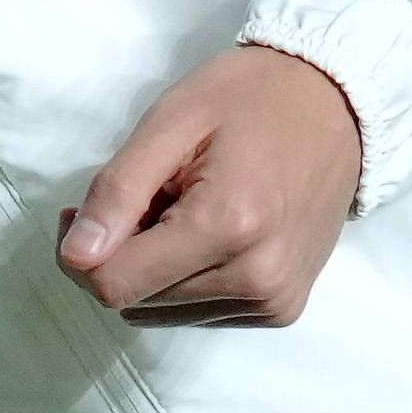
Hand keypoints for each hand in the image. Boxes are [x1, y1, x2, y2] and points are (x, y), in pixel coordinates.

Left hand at [57, 45, 362, 328]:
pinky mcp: (282, 310)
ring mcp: (275, 302)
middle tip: (145, 196)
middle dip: (119, 254)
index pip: (116, 285)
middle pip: (136, 301)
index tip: (85, 209)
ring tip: (182, 209)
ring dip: (152, 269)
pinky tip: (208, 231)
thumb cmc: (249, 99)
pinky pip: (199, 313)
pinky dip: (185, 279)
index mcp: (228, 227)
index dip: (82, 252)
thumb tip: (74, 257)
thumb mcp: (170, 122)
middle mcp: (257, 280)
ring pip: (163, 312)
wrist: (337, 104)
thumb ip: (117, 192)